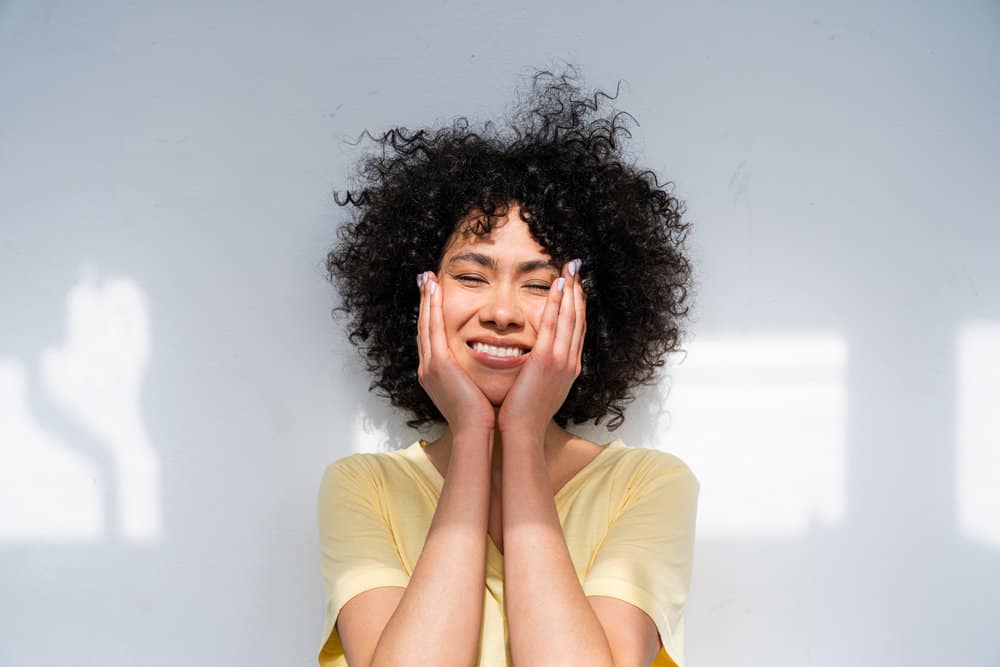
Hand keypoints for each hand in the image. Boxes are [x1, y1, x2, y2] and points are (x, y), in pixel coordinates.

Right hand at [416, 271, 496, 436]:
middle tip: (425, 279)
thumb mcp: (474, 392)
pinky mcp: (439, 364)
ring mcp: (430, 366)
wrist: (477, 434)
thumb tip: (489, 364)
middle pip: (424, 327)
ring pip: (426, 324)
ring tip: (427, 278)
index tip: (433, 298)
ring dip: (427, 299)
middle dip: (424, 303)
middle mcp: (427, 369)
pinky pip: (433, 328)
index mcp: (436, 376)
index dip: (430, 317)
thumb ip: (474, 376)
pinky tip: (435, 290)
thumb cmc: (482, 418)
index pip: (431, 339)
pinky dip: (432, 308)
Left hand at [497, 259, 585, 438]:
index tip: (575, 286)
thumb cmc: (523, 415)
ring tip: (570, 267)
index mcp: (569, 368)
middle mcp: (571, 361)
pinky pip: (555, 324)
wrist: (522, 432)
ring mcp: (563, 360)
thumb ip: (541, 372)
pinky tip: (557, 285)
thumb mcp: (539, 390)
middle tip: (576, 266)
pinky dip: (558, 302)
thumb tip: (536, 362)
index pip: (577, 329)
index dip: (578, 305)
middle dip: (578, 290)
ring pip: (571, 316)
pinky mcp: (548, 359)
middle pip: (579, 318)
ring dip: (571, 289)